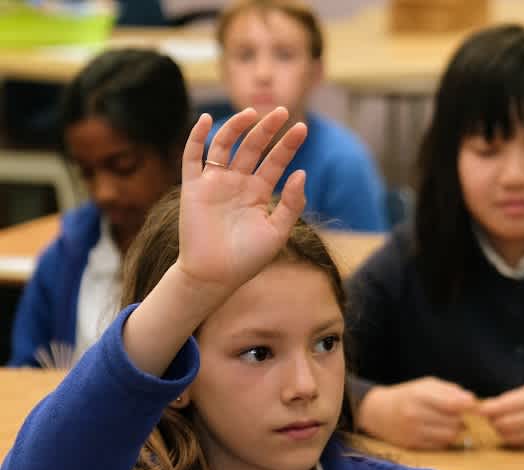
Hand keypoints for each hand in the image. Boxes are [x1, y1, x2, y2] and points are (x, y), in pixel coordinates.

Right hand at [176, 107, 306, 301]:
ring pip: (225, 145)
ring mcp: (215, 183)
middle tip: (282, 111)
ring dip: (237, 127)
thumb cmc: (247, 259)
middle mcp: (237, 184)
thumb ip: (291, 204)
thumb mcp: (276, 232)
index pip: (275, 162)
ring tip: (252, 113)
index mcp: (258, 193)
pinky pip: (192, 156)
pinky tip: (208, 120)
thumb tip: (302, 173)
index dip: (288, 145)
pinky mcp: (193, 187)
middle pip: (253, 148)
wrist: (214, 275)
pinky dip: (198, 137)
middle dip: (267, 129)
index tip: (302, 128)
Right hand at [357, 377, 477, 448]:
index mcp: (419, 395)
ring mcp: (413, 432)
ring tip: (449, 423)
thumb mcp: (426, 385)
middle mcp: (415, 414)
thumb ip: (450, 391)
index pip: (452, 404)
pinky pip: (440, 445)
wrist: (378, 412)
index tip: (473, 405)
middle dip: (461, 418)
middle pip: (454, 421)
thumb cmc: (407, 396)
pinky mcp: (413, 445)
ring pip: (449, 435)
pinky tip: (439, 431)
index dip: (468, 406)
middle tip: (457, 414)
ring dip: (455, 430)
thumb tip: (472, 401)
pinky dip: (445, 439)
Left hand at [478, 383, 523, 447]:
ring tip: (500, 422)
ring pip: (510, 436)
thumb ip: (513, 398)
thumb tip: (488, 406)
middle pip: (505, 423)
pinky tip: (512, 430)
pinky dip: (511, 437)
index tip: (478, 409)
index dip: (489, 409)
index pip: (506, 406)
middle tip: (489, 415)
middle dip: (493, 420)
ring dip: (500, 430)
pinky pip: (520, 443)